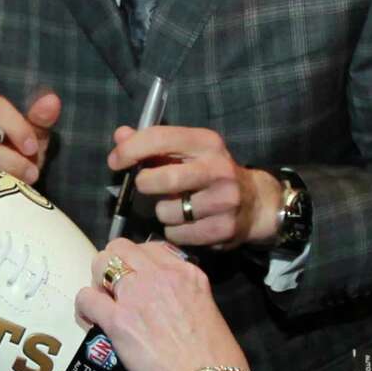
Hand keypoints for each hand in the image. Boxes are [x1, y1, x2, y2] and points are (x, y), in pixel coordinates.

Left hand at [76, 239, 249, 370]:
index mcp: (185, 272)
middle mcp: (160, 275)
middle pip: (120, 248)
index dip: (137, 262)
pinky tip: (91, 321)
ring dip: (98, 281)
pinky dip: (84, 308)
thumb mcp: (205, 308)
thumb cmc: (215, 358)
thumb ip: (183, 293)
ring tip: (103, 303)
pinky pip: (87, 298)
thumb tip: (162, 299)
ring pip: (100, 263)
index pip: (150, 248)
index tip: (134, 278)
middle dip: (113, 265)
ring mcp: (137, 295)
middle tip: (114, 289)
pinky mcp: (118, 320)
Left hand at [107, 124, 281, 248]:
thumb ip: (153, 143)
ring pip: (167, 211)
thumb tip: (121, 136)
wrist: (256, 202)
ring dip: (162, 211)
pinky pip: (178, 234)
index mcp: (206, 142)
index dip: (131, 150)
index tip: (115, 161)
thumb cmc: (211, 172)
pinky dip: (174, 230)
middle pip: (164, 178)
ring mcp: (223, 200)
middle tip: (145, 186)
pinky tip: (187, 222)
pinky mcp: (223, 229)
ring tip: (176, 206)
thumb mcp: (188, 150)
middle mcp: (218, 168)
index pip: (161, 138)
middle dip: (145, 184)